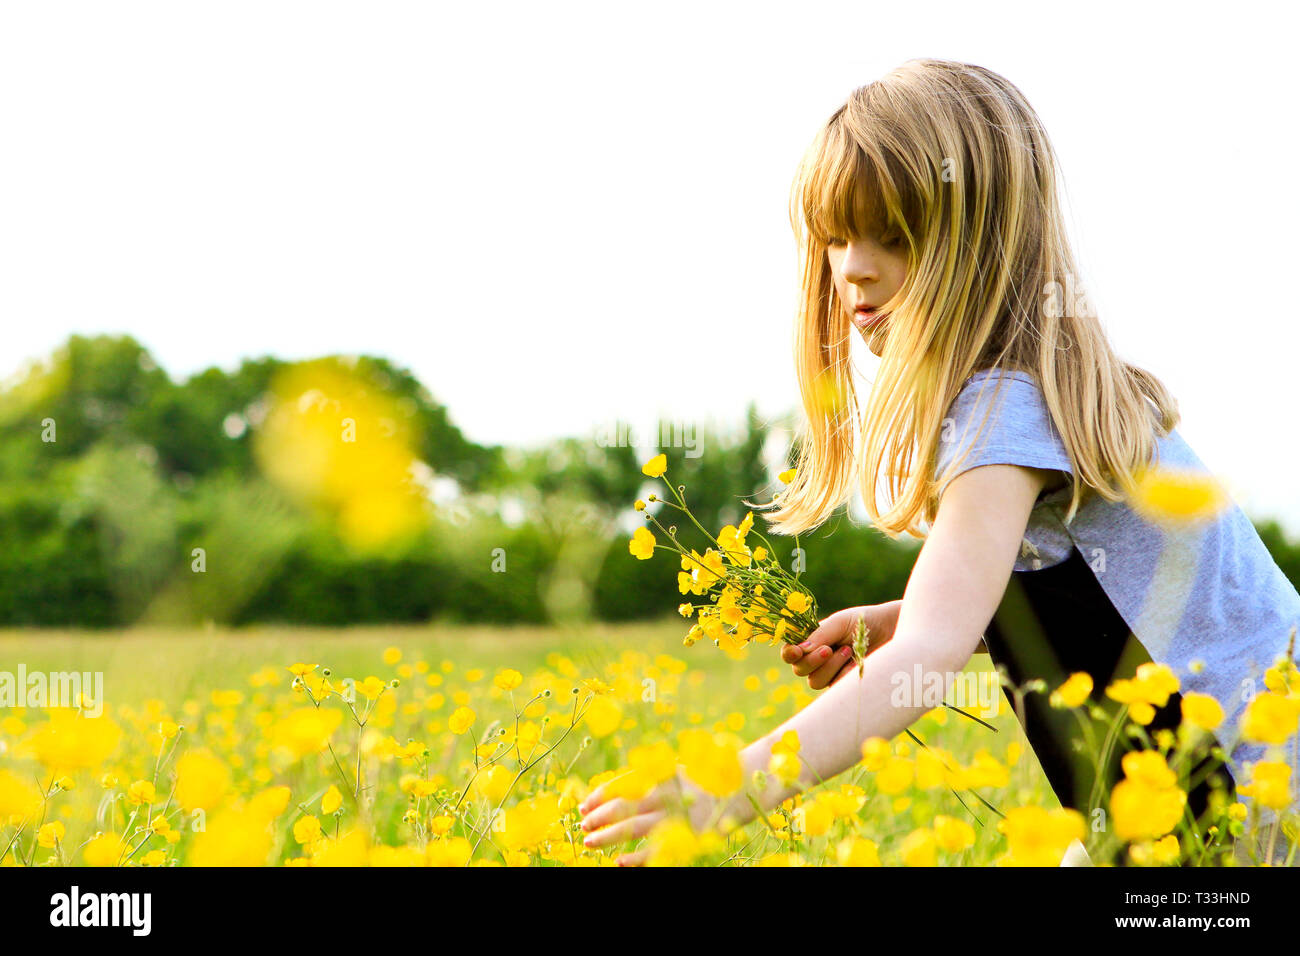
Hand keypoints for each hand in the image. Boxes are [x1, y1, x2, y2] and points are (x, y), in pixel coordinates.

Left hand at [578, 770, 712, 866]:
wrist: (740, 791)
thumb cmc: (700, 780)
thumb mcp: (673, 772)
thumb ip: (648, 780)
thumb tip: (611, 795)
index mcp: (661, 775)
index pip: (623, 785)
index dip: (600, 796)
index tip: (584, 805)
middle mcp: (666, 795)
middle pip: (624, 807)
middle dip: (599, 816)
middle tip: (582, 824)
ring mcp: (675, 817)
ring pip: (633, 829)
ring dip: (608, 836)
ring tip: (589, 842)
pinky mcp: (685, 837)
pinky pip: (654, 851)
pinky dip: (635, 858)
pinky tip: (618, 861)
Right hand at [781, 601, 902, 689]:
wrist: (892, 631)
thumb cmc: (863, 622)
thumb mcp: (839, 622)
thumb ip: (818, 635)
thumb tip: (800, 651)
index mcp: (811, 641)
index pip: (790, 652)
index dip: (789, 654)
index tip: (797, 652)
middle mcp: (817, 659)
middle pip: (799, 669)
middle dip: (812, 661)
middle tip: (829, 649)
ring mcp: (831, 674)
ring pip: (815, 681)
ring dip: (829, 667)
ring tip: (848, 651)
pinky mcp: (845, 685)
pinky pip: (834, 687)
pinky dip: (844, 674)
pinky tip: (857, 661)